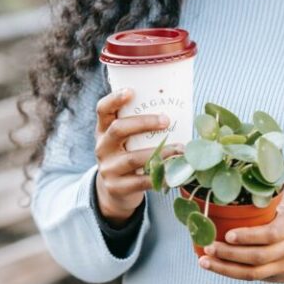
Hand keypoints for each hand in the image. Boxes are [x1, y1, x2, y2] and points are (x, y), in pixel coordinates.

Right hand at [94, 88, 183, 225]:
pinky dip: (160, 176)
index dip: (114, 99)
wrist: (115, 191)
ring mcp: (108, 168)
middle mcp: (102, 147)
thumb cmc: (129, 156)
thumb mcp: (126, 140)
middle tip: (166, 120)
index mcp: (104, 130)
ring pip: (133, 158)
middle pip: (118, 129)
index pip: (103, 110)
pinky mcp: (117, 187)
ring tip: (180, 149)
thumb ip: (140, 127)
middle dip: (144, 122)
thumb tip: (178, 109)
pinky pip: (141, 181)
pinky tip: (175, 173)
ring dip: (160, 152)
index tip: (131, 91)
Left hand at [198, 194, 283, 283]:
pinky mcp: (277, 277)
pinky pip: (252, 278)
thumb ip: (270, 195)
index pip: (271, 234)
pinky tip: (214, 266)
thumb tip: (243, 173)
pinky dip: (231, 273)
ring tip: (204, 260)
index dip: (250, 236)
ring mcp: (283, 265)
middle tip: (208, 246)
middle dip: (230, 254)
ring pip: (253, 272)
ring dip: (226, 268)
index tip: (229, 234)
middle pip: (258, 256)